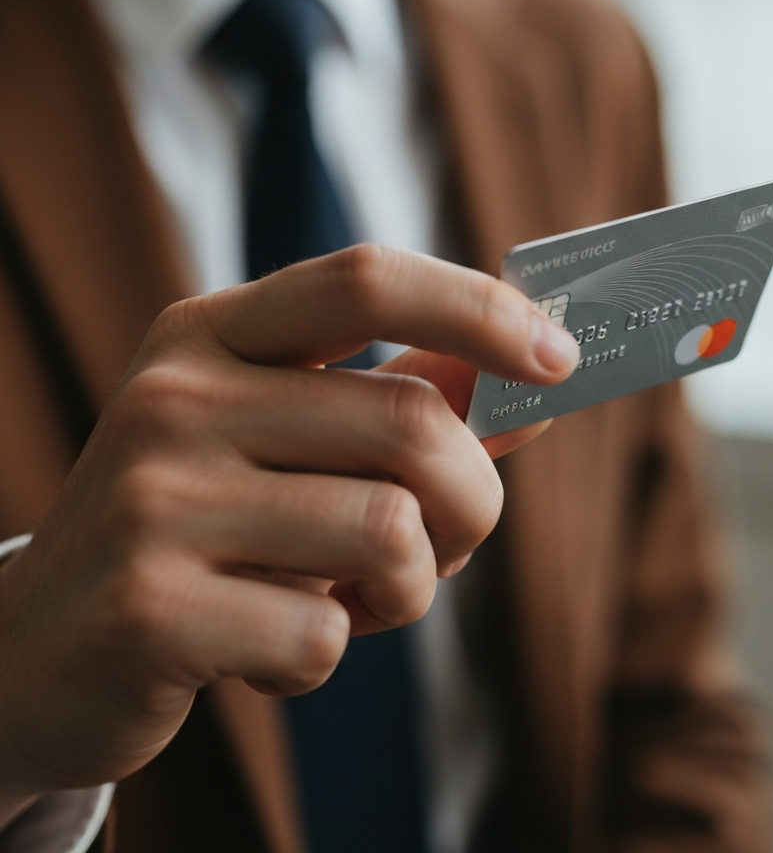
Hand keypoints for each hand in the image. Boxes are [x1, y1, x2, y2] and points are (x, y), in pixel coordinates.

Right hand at [0, 245, 577, 816]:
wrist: (39, 643)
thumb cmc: (197, 524)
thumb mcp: (285, 441)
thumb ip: (404, 403)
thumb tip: (534, 385)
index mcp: (213, 334)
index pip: (366, 279)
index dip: (480, 307)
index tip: (561, 356)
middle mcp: (177, 397)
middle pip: (411, 421)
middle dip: (472, 500)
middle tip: (451, 540)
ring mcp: (156, 500)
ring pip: (390, 531)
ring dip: (409, 587)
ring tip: (350, 596)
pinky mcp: (149, 609)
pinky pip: (325, 633)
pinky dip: (330, 652)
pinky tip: (269, 648)